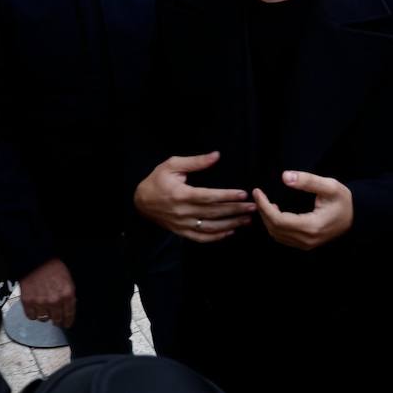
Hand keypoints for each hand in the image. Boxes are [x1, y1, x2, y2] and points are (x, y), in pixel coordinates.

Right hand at [20, 258, 75, 327]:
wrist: (37, 261)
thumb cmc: (54, 268)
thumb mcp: (68, 280)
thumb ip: (68, 296)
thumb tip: (68, 308)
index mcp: (67, 294)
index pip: (69, 315)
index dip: (68, 321)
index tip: (66, 324)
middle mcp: (54, 301)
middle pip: (56, 319)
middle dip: (57, 320)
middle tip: (56, 319)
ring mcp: (40, 303)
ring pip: (44, 319)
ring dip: (45, 316)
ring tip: (45, 310)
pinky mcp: (28, 302)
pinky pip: (31, 317)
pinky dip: (33, 314)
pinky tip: (35, 309)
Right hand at [134, 151, 255, 241]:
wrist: (140, 201)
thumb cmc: (157, 180)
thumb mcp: (172, 165)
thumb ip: (195, 161)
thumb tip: (216, 155)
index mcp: (181, 195)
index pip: (209, 197)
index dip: (227, 196)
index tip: (243, 194)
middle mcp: (183, 212)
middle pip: (214, 213)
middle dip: (235, 210)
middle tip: (253, 207)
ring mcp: (182, 224)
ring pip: (210, 227)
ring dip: (231, 224)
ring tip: (247, 220)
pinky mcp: (181, 232)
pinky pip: (201, 237)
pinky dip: (217, 237)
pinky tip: (230, 232)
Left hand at [252, 171, 352, 249]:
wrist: (356, 216)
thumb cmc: (343, 200)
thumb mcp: (329, 186)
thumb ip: (308, 181)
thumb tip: (285, 176)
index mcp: (312, 226)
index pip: (279, 220)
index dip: (265, 206)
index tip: (258, 192)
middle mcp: (307, 239)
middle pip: (275, 229)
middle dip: (263, 211)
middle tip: (258, 195)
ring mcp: (306, 244)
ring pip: (277, 235)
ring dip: (267, 219)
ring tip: (265, 202)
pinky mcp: (305, 244)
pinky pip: (283, 238)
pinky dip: (274, 226)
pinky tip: (275, 213)